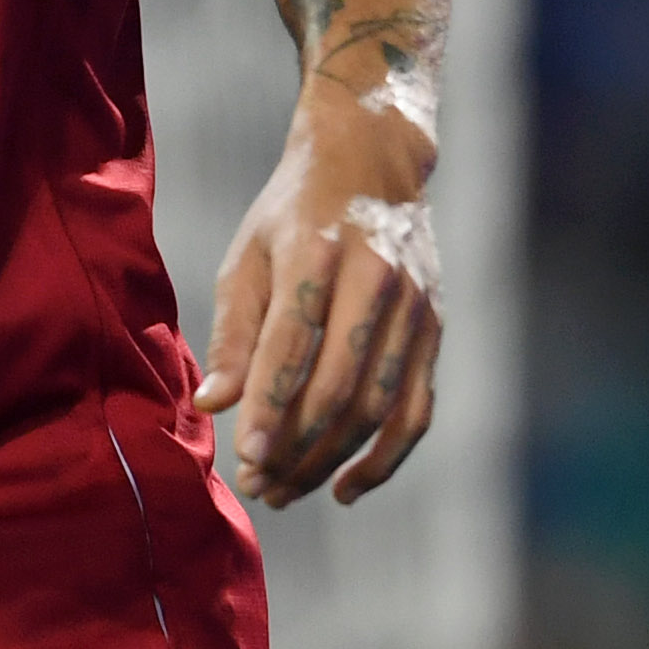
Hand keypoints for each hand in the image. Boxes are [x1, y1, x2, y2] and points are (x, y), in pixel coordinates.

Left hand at [193, 92, 438, 506]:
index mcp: (318, 249)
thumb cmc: (294, 210)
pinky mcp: (435, 328)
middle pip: (339, 384)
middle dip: (297, 444)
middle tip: (258, 485)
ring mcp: (414, 305)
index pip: (294, 341)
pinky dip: (385, 457)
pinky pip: (416, 409)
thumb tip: (213, 402)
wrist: (373, 158)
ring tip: (285, 490)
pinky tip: (345, 487)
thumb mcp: (251, 251)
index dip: (271, 404)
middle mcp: (375, 278)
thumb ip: (234, 329)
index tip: (245, 457)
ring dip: (331, 459)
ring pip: (378, 406)